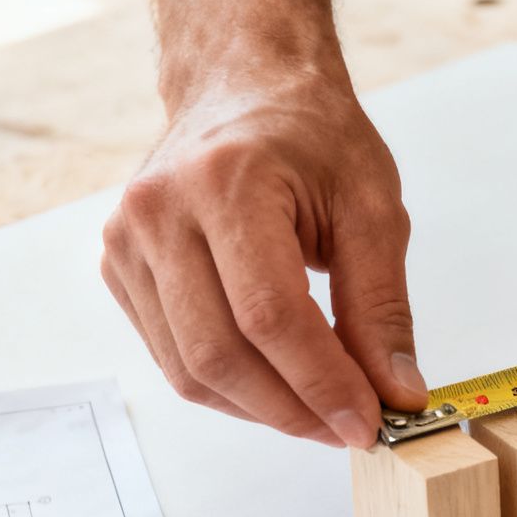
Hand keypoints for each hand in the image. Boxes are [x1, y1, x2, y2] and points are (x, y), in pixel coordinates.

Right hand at [101, 71, 424, 447]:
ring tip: (322, 411)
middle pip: (220, 353)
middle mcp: (159, 211)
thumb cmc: (311, 137)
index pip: (270, 316)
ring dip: (262, 409)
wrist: (243, 87)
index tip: (369, 423)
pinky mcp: (120, 270)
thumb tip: (396, 393)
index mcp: (227, 182)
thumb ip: (382, 307)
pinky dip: (230, 387)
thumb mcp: (372, 209)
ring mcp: (127, 242)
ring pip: (190, 369)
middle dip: (293, 409)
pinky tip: (279, 384)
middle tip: (350, 429)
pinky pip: (173, 357)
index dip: (321, 383)